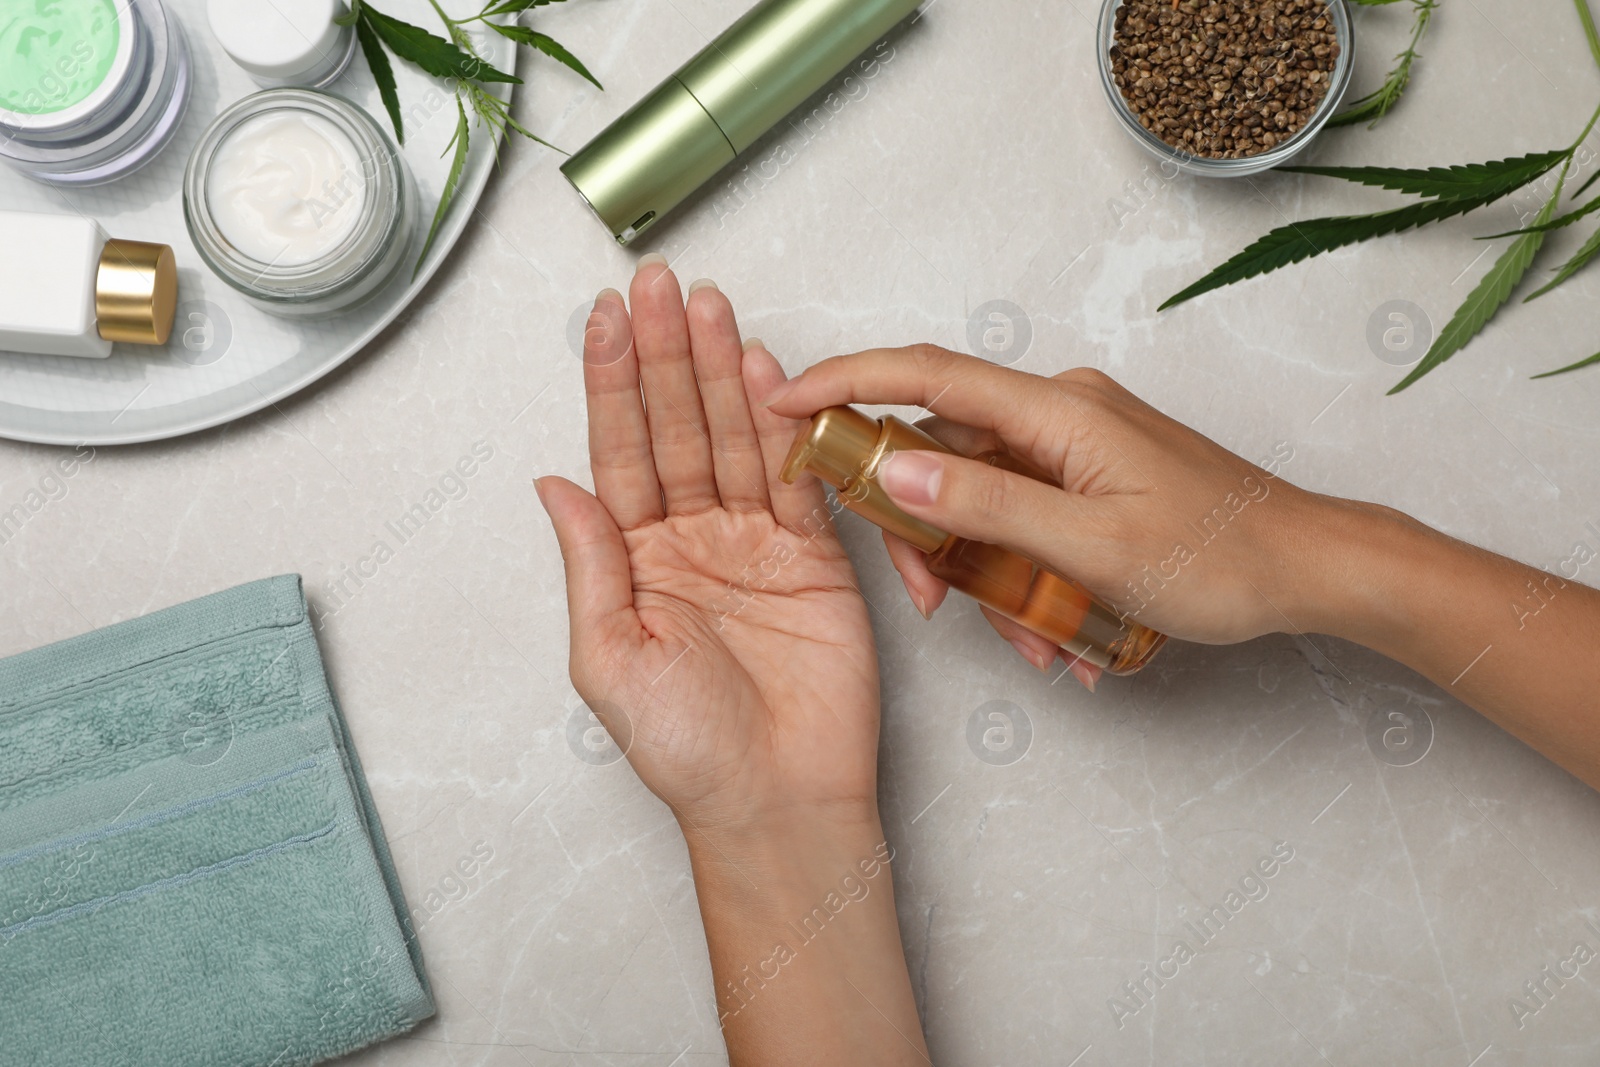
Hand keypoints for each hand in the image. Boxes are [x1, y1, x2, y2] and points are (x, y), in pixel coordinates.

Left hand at [536, 262, 881, 832]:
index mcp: (635, 560)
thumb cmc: (685, 749)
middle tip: (662, 286)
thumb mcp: (611, 658)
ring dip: (721, 373)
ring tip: (711, 307)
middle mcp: (692, 540)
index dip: (612, 382)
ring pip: (733, 439)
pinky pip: (796, 479)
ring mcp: (755, 543)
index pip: (619, 451)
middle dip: (667, 356)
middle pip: (676, 428)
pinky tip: (766, 373)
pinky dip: (784, 426)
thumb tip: (554, 482)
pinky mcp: (814, 558)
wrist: (775, 799)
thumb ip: (592, 563)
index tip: (607, 318)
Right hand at [764, 345, 1338, 668]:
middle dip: (928, 533)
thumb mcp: (1092, 543)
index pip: (924, 378)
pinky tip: (1061, 637)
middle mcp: (1058, 416)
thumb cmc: (1220, 554)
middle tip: (932, 601)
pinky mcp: (1092, 481)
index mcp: (1054, 411)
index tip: (783, 402)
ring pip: (986, 501)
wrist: (1310, 568)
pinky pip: (1028, 521)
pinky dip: (1027, 577)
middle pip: (945, 453)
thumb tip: (894, 468)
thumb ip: (987, 505)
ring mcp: (1076, 448)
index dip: (845, 383)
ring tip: (1032, 643)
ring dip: (989, 576)